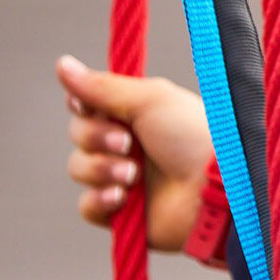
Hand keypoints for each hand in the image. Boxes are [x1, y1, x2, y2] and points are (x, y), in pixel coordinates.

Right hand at [56, 55, 213, 253]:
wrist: (216, 187)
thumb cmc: (193, 136)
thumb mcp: (151, 100)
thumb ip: (103, 86)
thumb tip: (62, 64)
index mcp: (137, 115)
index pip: (87, 106)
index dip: (83, 107)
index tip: (92, 107)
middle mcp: (129, 145)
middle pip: (78, 134)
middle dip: (95, 137)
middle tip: (127, 143)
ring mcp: (126, 179)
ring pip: (79, 168)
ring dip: (101, 169)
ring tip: (134, 175)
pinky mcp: (124, 214)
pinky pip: (88, 206)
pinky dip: (100, 200)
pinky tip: (122, 197)